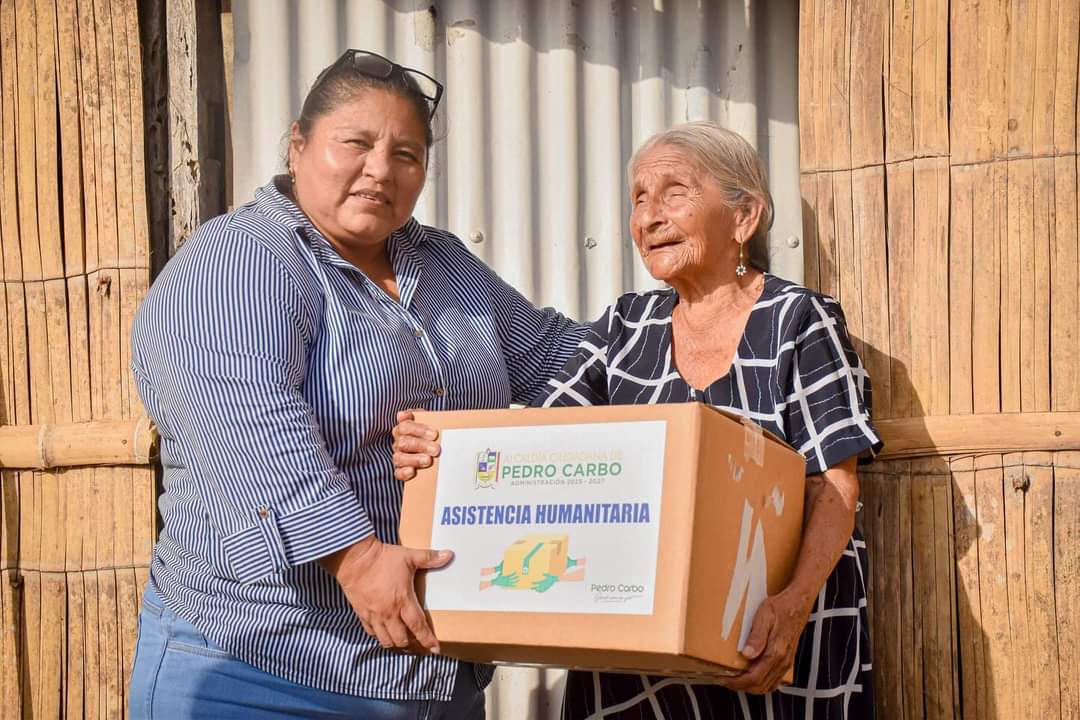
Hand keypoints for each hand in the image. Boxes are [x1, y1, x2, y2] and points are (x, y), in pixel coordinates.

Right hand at [320, 536, 451, 653]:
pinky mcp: (362, 614)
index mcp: (403, 601)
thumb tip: (449, 554)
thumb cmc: (383, 558)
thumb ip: (429, 557)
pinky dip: (380, 636)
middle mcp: (389, 613)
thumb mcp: (409, 556)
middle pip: (402, 640)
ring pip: (386, 640)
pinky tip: (385, 634)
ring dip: (396, 644)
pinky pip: (372, 633)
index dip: (427, 640)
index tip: (435, 649)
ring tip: (403, 642)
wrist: (354, 559)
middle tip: (419, 644)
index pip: (418, 627)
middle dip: (412, 645)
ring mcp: (374, 616)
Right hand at [391, 410, 440, 480]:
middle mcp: (398, 442)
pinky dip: (404, 473)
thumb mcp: (431, 422)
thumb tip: (404, 414)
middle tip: (436, 449)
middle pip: (404, 442)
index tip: (434, 434)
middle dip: (421, 446)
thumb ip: (424, 416)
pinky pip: (398, 472)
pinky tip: (412, 471)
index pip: (405, 427)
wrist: (435, 447)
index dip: (419, 430)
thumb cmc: (431, 433)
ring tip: (428, 461)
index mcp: (403, 428)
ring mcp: (398, 456)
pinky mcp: (400, 470)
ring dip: (414, 459)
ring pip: (399, 458)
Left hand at [723, 590, 812, 693]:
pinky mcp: (787, 660)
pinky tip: (751, 676)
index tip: (723, 679)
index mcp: (776, 652)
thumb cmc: (780, 607)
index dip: (737, 682)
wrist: (798, 604)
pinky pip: (774, 680)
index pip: (754, 678)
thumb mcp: (764, 616)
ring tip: (735, 679)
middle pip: (760, 686)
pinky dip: (761, 683)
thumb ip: (756, 636)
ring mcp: (786, 662)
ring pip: (767, 686)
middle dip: (741, 687)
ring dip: (750, 687)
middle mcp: (782, 661)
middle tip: (725, 680)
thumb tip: (747, 654)